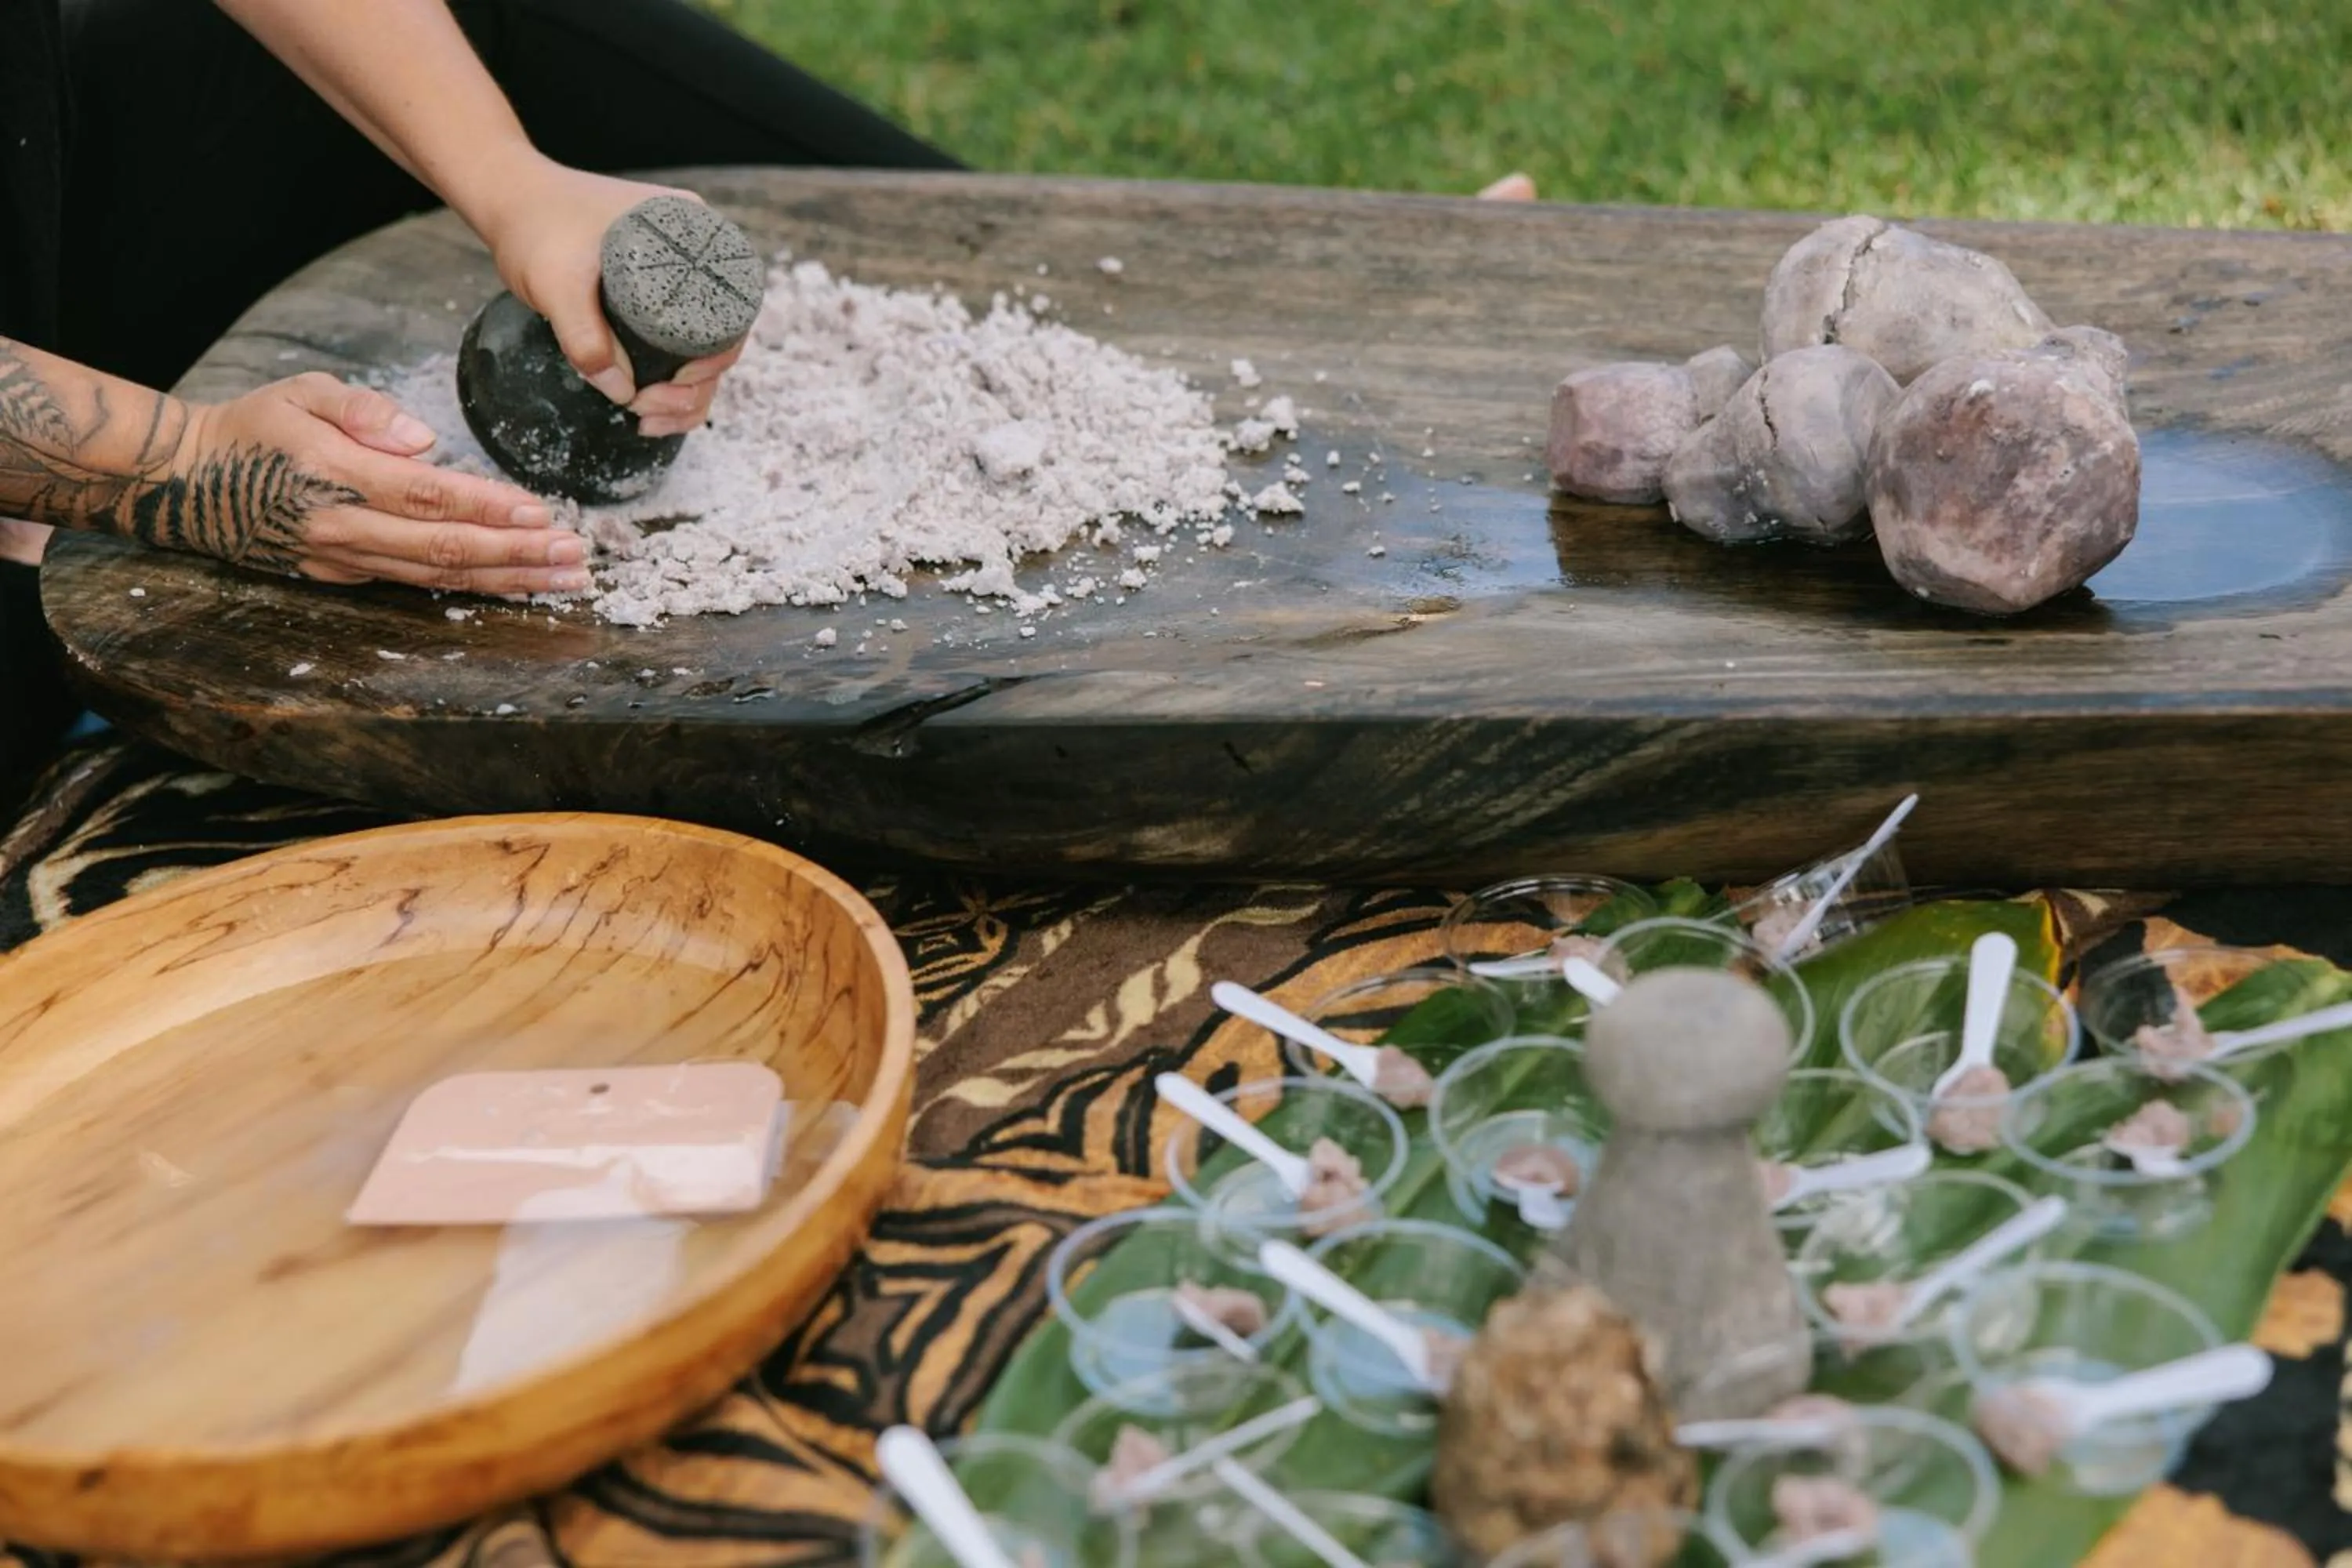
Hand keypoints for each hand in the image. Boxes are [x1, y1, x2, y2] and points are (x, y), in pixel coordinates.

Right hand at [166, 374, 589, 594]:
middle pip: (445, 549)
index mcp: (339, 475)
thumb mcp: (300, 392)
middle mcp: (346, 527)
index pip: (428, 498)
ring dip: (508, 581)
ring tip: (564, 580)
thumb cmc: (256, 427)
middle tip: (576, 557)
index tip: (541, 513)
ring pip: (439, 578)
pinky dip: (472, 589)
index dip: (488, 509)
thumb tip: (421, 438)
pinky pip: (418, 586)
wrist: (189, 481)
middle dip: (517, 555)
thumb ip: (361, 409)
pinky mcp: (344, 576)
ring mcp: (345, 560)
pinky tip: (516, 588)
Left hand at [471, 156, 742, 435]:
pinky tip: (645, 403)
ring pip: (697, 349)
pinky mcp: (652, 295)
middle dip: (694, 388)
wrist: (508, 199)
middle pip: (718, 339)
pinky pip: (673, 342)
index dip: (714, 360)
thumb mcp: (556, 283)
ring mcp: (675, 278)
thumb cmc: (536, 225)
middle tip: (648, 411)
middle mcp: (694, 257)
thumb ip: (585, 338)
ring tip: (646, 420)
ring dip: (683, 393)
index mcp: (693, 237)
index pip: (731, 313)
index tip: (675, 384)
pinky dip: (667, 378)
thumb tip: (623, 393)